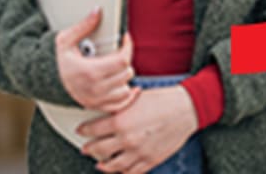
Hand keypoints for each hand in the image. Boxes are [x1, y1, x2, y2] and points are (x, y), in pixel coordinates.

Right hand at [52, 10, 134, 110]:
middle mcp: (95, 88)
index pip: (122, 60)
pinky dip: (127, 97)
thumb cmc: (55, 61)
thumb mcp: (66, 40)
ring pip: (125, 89)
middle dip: (124, 60)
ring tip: (116, 68)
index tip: (125, 39)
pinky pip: (120, 105)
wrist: (42, 81)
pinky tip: (129, 88)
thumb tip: (97, 12)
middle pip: (126, 73)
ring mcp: (96, 99)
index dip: (127, 46)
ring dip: (124, 77)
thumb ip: (84, 26)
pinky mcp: (96, 106)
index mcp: (89, 71)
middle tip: (117, 52)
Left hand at [75, 88, 199, 173]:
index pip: (92, 130)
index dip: (84, 130)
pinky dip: (122, 172)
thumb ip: (117, 109)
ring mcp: (138, 152)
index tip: (81, 130)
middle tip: (86, 148)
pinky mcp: (150, 160)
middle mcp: (127, 139)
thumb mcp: (134, 99)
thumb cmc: (162, 100)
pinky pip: (131, 172)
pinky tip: (119, 168)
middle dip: (89, 149)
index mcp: (120, 121)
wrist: (185, 110)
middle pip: (98, 150)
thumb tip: (104, 113)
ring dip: (103, 164)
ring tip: (99, 162)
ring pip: (112, 165)